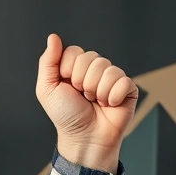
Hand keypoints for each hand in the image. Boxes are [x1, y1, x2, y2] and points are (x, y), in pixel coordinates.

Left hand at [36, 34, 137, 170]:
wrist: (84, 137)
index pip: (74, 52)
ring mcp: (112, 78)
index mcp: (75, 68)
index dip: (68, 70)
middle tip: (82, 96)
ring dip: (97, 90)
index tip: (67, 87)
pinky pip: (123, 80)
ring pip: (107, 69)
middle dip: (82, 81)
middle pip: (91, 58)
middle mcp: (94, 70)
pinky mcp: (127, 88)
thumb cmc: (66, 116)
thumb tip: (53, 37)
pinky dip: (113, 96)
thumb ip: (48, 62)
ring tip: (94, 102)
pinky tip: (109, 105)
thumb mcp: (48, 89)